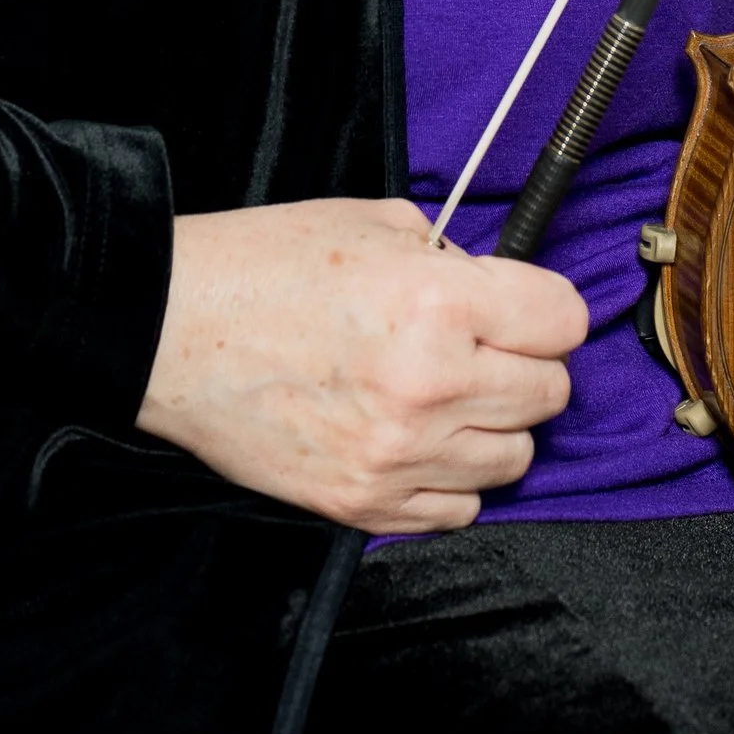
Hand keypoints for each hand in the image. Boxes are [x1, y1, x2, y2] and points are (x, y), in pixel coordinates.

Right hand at [135, 197, 586, 533]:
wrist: (169, 328)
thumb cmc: (263, 266)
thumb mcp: (374, 224)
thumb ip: (453, 260)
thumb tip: (499, 294)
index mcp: (439, 303)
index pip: (564, 321)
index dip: (547, 308)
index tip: (526, 307)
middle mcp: (430, 386)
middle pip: (550, 392)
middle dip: (524, 363)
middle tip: (480, 346)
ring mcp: (398, 454)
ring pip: (514, 458)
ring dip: (492, 425)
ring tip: (444, 394)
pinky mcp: (363, 503)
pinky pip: (459, 510)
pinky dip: (451, 477)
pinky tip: (417, 440)